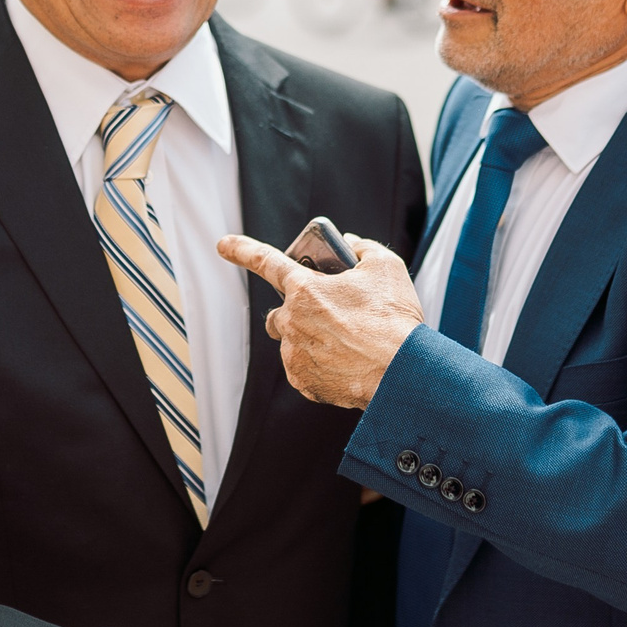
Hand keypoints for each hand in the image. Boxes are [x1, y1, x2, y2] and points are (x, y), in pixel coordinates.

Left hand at [215, 234, 422, 409]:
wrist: (402, 372)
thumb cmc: (394, 320)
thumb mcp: (386, 268)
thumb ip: (364, 248)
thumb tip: (351, 245)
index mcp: (305, 289)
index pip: (265, 261)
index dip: (243, 249)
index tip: (224, 244)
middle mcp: (292, 321)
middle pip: (280, 312)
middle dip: (297, 311)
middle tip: (328, 315)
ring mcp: (294, 354)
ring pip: (293, 342)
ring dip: (311, 339)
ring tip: (348, 343)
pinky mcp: (304, 381)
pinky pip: (304, 369)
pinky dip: (320, 365)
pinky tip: (347, 362)